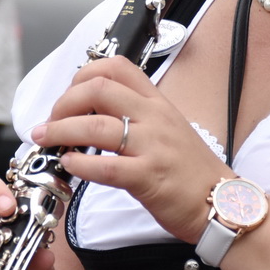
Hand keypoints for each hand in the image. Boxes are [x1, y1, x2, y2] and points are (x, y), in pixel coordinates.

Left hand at [29, 57, 230, 243]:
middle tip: (51, 121)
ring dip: (61, 131)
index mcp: (157, 103)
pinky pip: (106, 167)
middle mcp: (154, 118)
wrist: (222, 202)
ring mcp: (152, 146)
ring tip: (46, 140)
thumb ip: (135, 115)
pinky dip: (79, 164)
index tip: (68, 95)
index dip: (82, 75)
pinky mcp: (149, 178)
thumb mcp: (167, 128)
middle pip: (97, 90)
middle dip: (63, 103)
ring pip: (95, 126)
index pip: (116, 67)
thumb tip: (92, 112)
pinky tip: (69, 165)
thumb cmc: (191, 170)